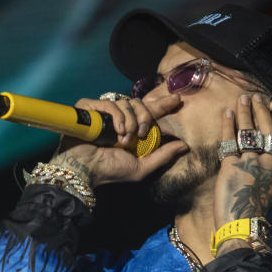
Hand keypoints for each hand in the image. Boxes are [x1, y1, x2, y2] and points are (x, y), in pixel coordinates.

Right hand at [50, 93, 188, 186]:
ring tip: (124, 139)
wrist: (86, 169)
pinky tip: (117, 131)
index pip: (149, 111)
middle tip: (142, 134)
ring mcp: (103, 112)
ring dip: (130, 122)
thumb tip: (185, 146)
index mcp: (131, 129)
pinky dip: (117, 117)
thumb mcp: (142, 166)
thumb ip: (163, 156)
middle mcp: (118, 118)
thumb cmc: (110, 171)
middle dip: (146, 117)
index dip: (163, 104)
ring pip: (126, 103)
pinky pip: (110, 103)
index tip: (178, 100)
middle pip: (140, 104)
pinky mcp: (90, 107)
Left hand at [213, 93, 271, 246]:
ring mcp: (251, 164)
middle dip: (263, 111)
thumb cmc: (256, 219)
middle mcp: (269, 165)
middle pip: (268, 131)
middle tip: (257, 98)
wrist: (244, 231)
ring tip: (242, 99)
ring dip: (247, 112)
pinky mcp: (232, 167)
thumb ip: (271, 179)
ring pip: (250, 131)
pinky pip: (230, 141)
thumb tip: (267, 171)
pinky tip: (226, 113)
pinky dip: (228, 125)